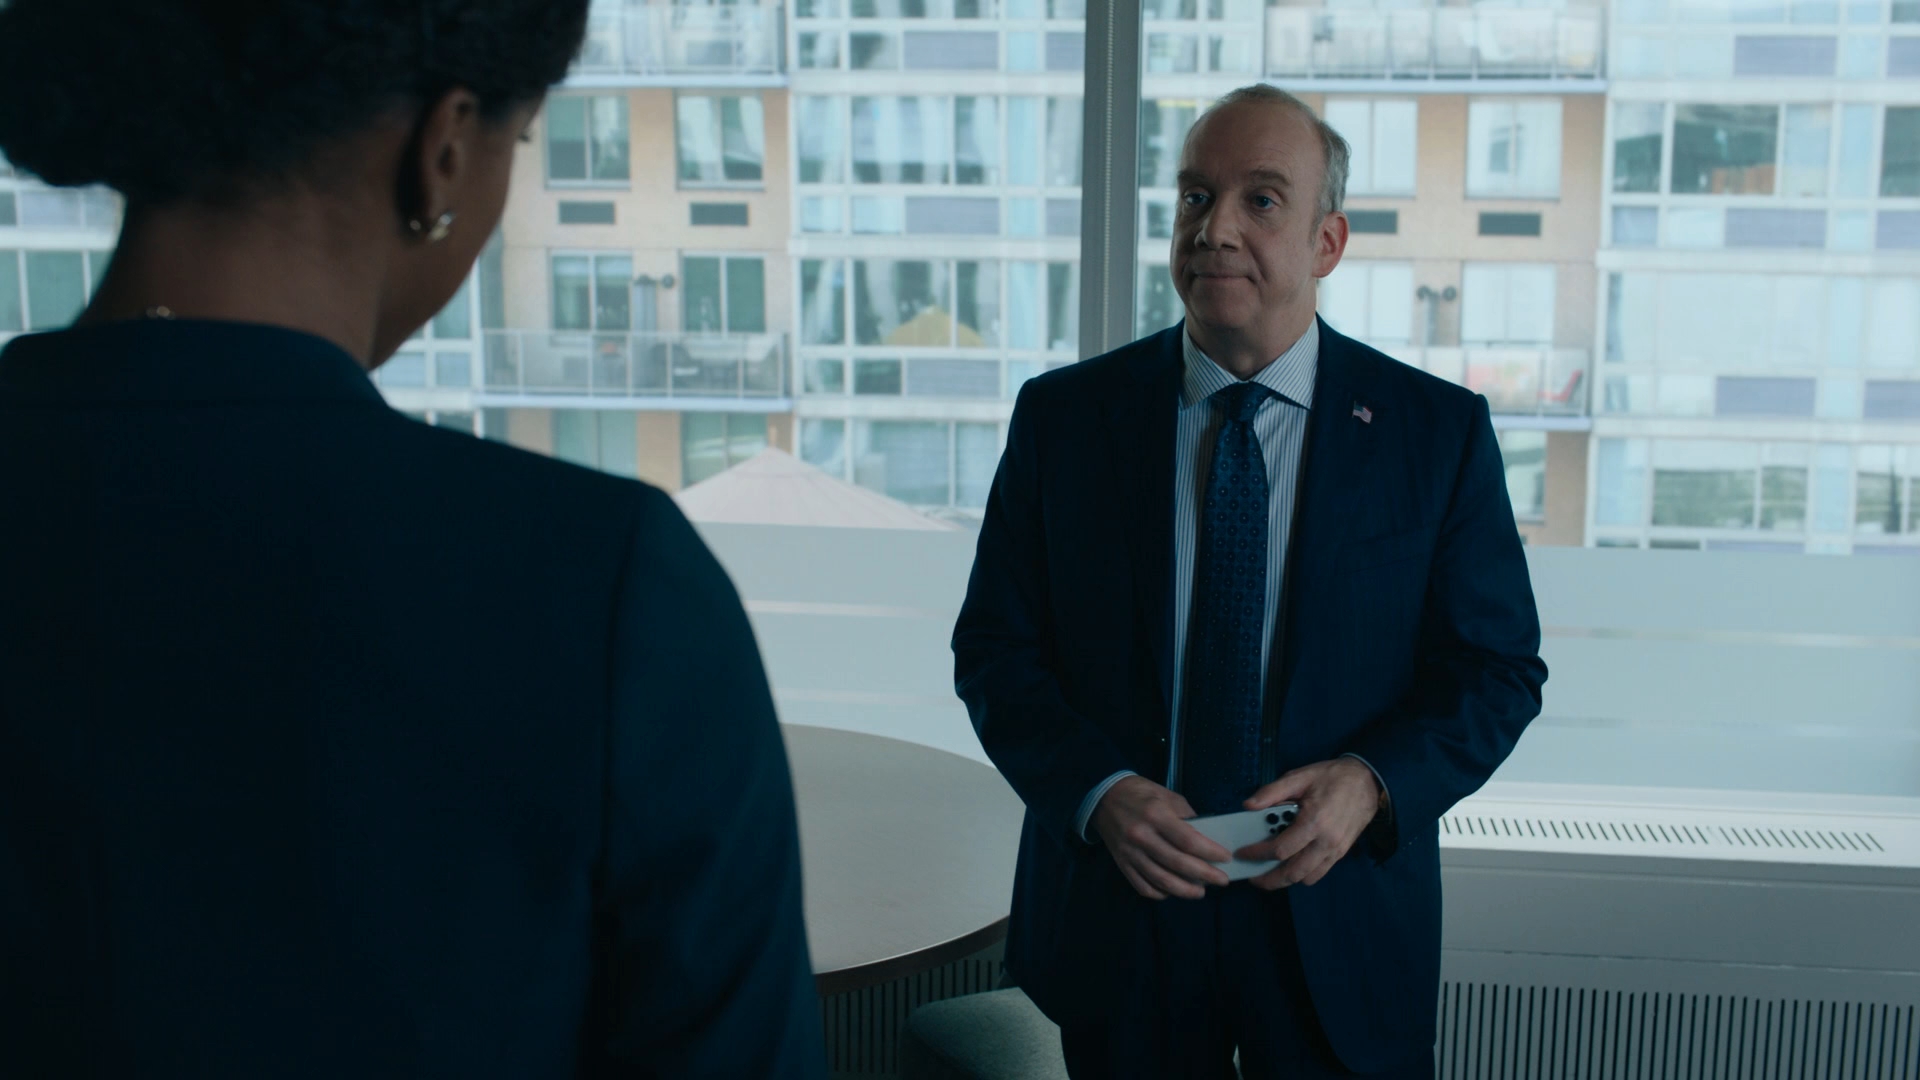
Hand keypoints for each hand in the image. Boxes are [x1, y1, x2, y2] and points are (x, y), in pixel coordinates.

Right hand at [1091, 775, 1231, 900]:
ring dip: (1185, 890)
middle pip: (1178, 863)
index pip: (1188, 840)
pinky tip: (1173, 891)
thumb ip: (1187, 817)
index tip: (1226, 858)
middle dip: (1205, 875)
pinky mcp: (1122, 863)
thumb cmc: (1141, 794)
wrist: (1103, 797)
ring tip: (1201, 892)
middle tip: (1222, 880)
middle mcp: (1141, 836)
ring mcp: (1130, 852)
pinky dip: (1161, 893)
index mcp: (1156, 814)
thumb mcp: (1168, 796)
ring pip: (1161, 880)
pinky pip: (1143, 886)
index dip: (1210, 852)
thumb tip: (1208, 838)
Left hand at [1233, 758, 1382, 889]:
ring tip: (1269, 874)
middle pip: (1292, 872)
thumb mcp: (1299, 777)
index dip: (1257, 854)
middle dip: (1269, 879)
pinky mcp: (1342, 853)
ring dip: (1285, 880)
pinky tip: (1291, 865)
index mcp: (1314, 822)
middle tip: (1253, 877)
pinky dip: (1303, 874)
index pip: (1280, 849)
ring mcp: (1336, 850)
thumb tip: (1248, 805)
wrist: (1367, 781)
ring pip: (1306, 877)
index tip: (1243, 854)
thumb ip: (1272, 792)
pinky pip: (1319, 873)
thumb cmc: (1332, 777)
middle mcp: (1326, 842)